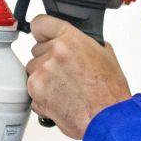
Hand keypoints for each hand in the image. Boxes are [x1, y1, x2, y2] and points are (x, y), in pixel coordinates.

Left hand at [26, 15, 132, 139]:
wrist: (107, 117)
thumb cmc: (109, 90)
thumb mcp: (104, 54)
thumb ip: (82, 43)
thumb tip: (73, 43)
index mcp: (69, 39)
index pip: (40, 23)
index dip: (43, 31)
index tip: (43, 36)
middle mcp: (53, 53)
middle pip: (37, 50)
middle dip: (48, 60)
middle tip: (65, 72)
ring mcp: (42, 73)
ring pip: (33, 71)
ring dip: (44, 79)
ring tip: (65, 89)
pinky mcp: (36, 93)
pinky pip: (32, 91)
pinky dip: (42, 96)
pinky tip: (61, 99)